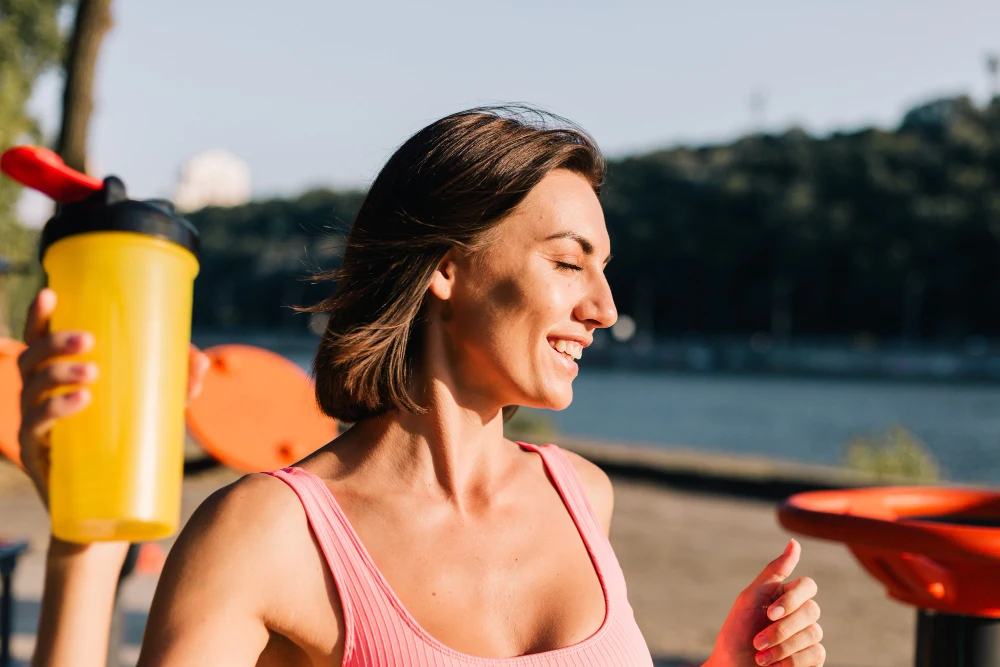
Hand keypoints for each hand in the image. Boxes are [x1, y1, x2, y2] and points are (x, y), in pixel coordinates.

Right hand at [17, 288, 210, 505]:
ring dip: (58, 375)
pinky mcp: (40, 458)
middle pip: (31, 362)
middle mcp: (38, 401)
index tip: (50, 293)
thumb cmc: (125, 450)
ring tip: (92, 373)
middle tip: (86, 340)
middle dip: (53, 344)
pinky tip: (78, 401)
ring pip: (32, 391)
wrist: (106, 515)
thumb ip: (178, 386)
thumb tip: (202, 359)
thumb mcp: (156, 413)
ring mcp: (35, 429)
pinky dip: (55, 411)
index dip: (37, 317)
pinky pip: (36, 429)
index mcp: (57, 382)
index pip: (38, 342)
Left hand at [708, 540, 824, 666]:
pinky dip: (792, 661)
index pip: (808, 585)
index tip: (769, 613)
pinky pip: (817, 654)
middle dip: (782, 628)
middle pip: (812, 610)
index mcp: (786, 595)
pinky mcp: (812, 659)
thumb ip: (773, 572)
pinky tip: (774, 666)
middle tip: (757, 641)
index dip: (792, 599)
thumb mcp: (749, 598)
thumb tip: (794, 543)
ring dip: (782, 647)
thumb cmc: (737, 633)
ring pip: (814, 634)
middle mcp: (801, 614)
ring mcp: (808, 637)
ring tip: (760, 656)